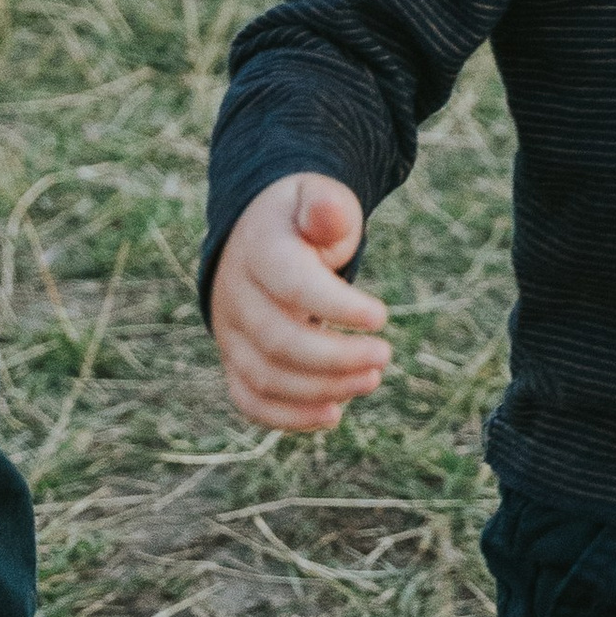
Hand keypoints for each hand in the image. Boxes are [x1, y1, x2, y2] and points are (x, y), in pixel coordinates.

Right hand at [210, 174, 391, 430]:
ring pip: (265, 377)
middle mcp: (236, 296)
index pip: (292, 286)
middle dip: (335, 357)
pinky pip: (251, 399)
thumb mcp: (317, 199)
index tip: (381, 317)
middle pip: (278, 341)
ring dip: (320, 389)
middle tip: (384, 356)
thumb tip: (328, 212)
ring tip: (371, 380)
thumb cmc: (302, 220)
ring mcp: (231, 333)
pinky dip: (288, 417)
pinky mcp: (235, 360)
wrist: (258, 236)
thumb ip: (326, 208)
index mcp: (259, 251)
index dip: (336, 306)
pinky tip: (333, 414)